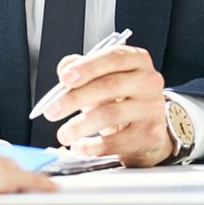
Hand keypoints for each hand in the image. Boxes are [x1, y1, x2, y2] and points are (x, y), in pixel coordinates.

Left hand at [41, 44, 173, 167]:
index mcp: (137, 60)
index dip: (86, 67)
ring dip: (79, 126)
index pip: (112, 57)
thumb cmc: (120, 98)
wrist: (147, 129)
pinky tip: (80, 147)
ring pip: (109, 115)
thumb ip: (82, 68)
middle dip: (75, 98)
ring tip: (63, 134)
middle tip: (52, 111)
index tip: (64, 78)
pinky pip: (116, 142)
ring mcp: (152, 109)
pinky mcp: (150, 135)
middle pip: (109, 86)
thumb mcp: (102, 78)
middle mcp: (149, 81)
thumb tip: (64, 68)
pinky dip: (92, 146)